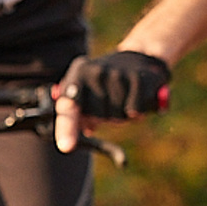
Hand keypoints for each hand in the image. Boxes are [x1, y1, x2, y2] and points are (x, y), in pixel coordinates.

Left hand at [54, 50, 170, 153]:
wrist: (139, 58)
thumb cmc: (105, 83)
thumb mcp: (85, 93)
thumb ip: (73, 117)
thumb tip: (68, 141)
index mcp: (77, 74)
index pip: (69, 106)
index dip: (67, 128)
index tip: (66, 147)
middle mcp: (95, 71)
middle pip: (96, 117)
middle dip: (104, 117)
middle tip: (110, 102)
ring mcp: (117, 74)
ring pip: (116, 117)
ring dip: (121, 114)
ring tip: (123, 97)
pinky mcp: (139, 78)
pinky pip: (134, 112)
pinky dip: (137, 112)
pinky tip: (137, 97)